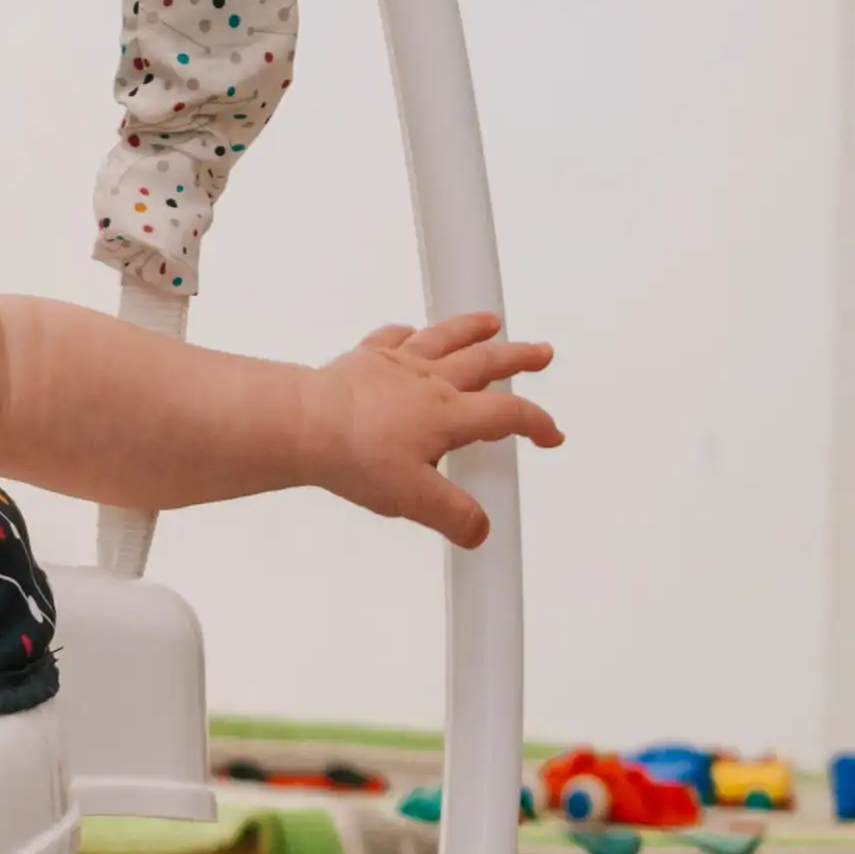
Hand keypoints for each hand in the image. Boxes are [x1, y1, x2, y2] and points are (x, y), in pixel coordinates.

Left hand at [291, 314, 563, 545]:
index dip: (536, 424)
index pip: (508, 416)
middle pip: (486, 363)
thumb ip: (452, 515)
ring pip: (445, 339)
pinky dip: (407, 334)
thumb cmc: (355, 454)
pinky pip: (391, 339)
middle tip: (541, 352)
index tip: (551, 434)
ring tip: (491, 322)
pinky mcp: (364, 360)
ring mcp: (396, 366)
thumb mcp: (414, 498)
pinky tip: (411, 333)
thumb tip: (478, 530)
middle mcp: (429, 382)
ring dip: (472, 330)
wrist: (304, 425)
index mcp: (448, 415)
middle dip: (518, 359)